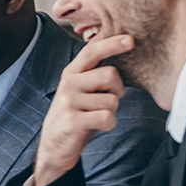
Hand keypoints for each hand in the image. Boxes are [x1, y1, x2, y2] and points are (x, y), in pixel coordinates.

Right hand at [32, 34, 131, 185]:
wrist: (54, 145)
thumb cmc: (75, 114)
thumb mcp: (80, 89)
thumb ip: (94, 72)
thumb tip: (110, 43)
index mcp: (71, 73)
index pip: (92, 51)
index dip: (112, 44)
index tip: (131, 40)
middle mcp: (68, 83)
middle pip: (110, 74)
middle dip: (118, 90)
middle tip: (110, 100)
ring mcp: (68, 101)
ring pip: (112, 100)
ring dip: (111, 111)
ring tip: (95, 116)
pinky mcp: (72, 120)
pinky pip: (107, 117)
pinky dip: (109, 124)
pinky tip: (96, 126)